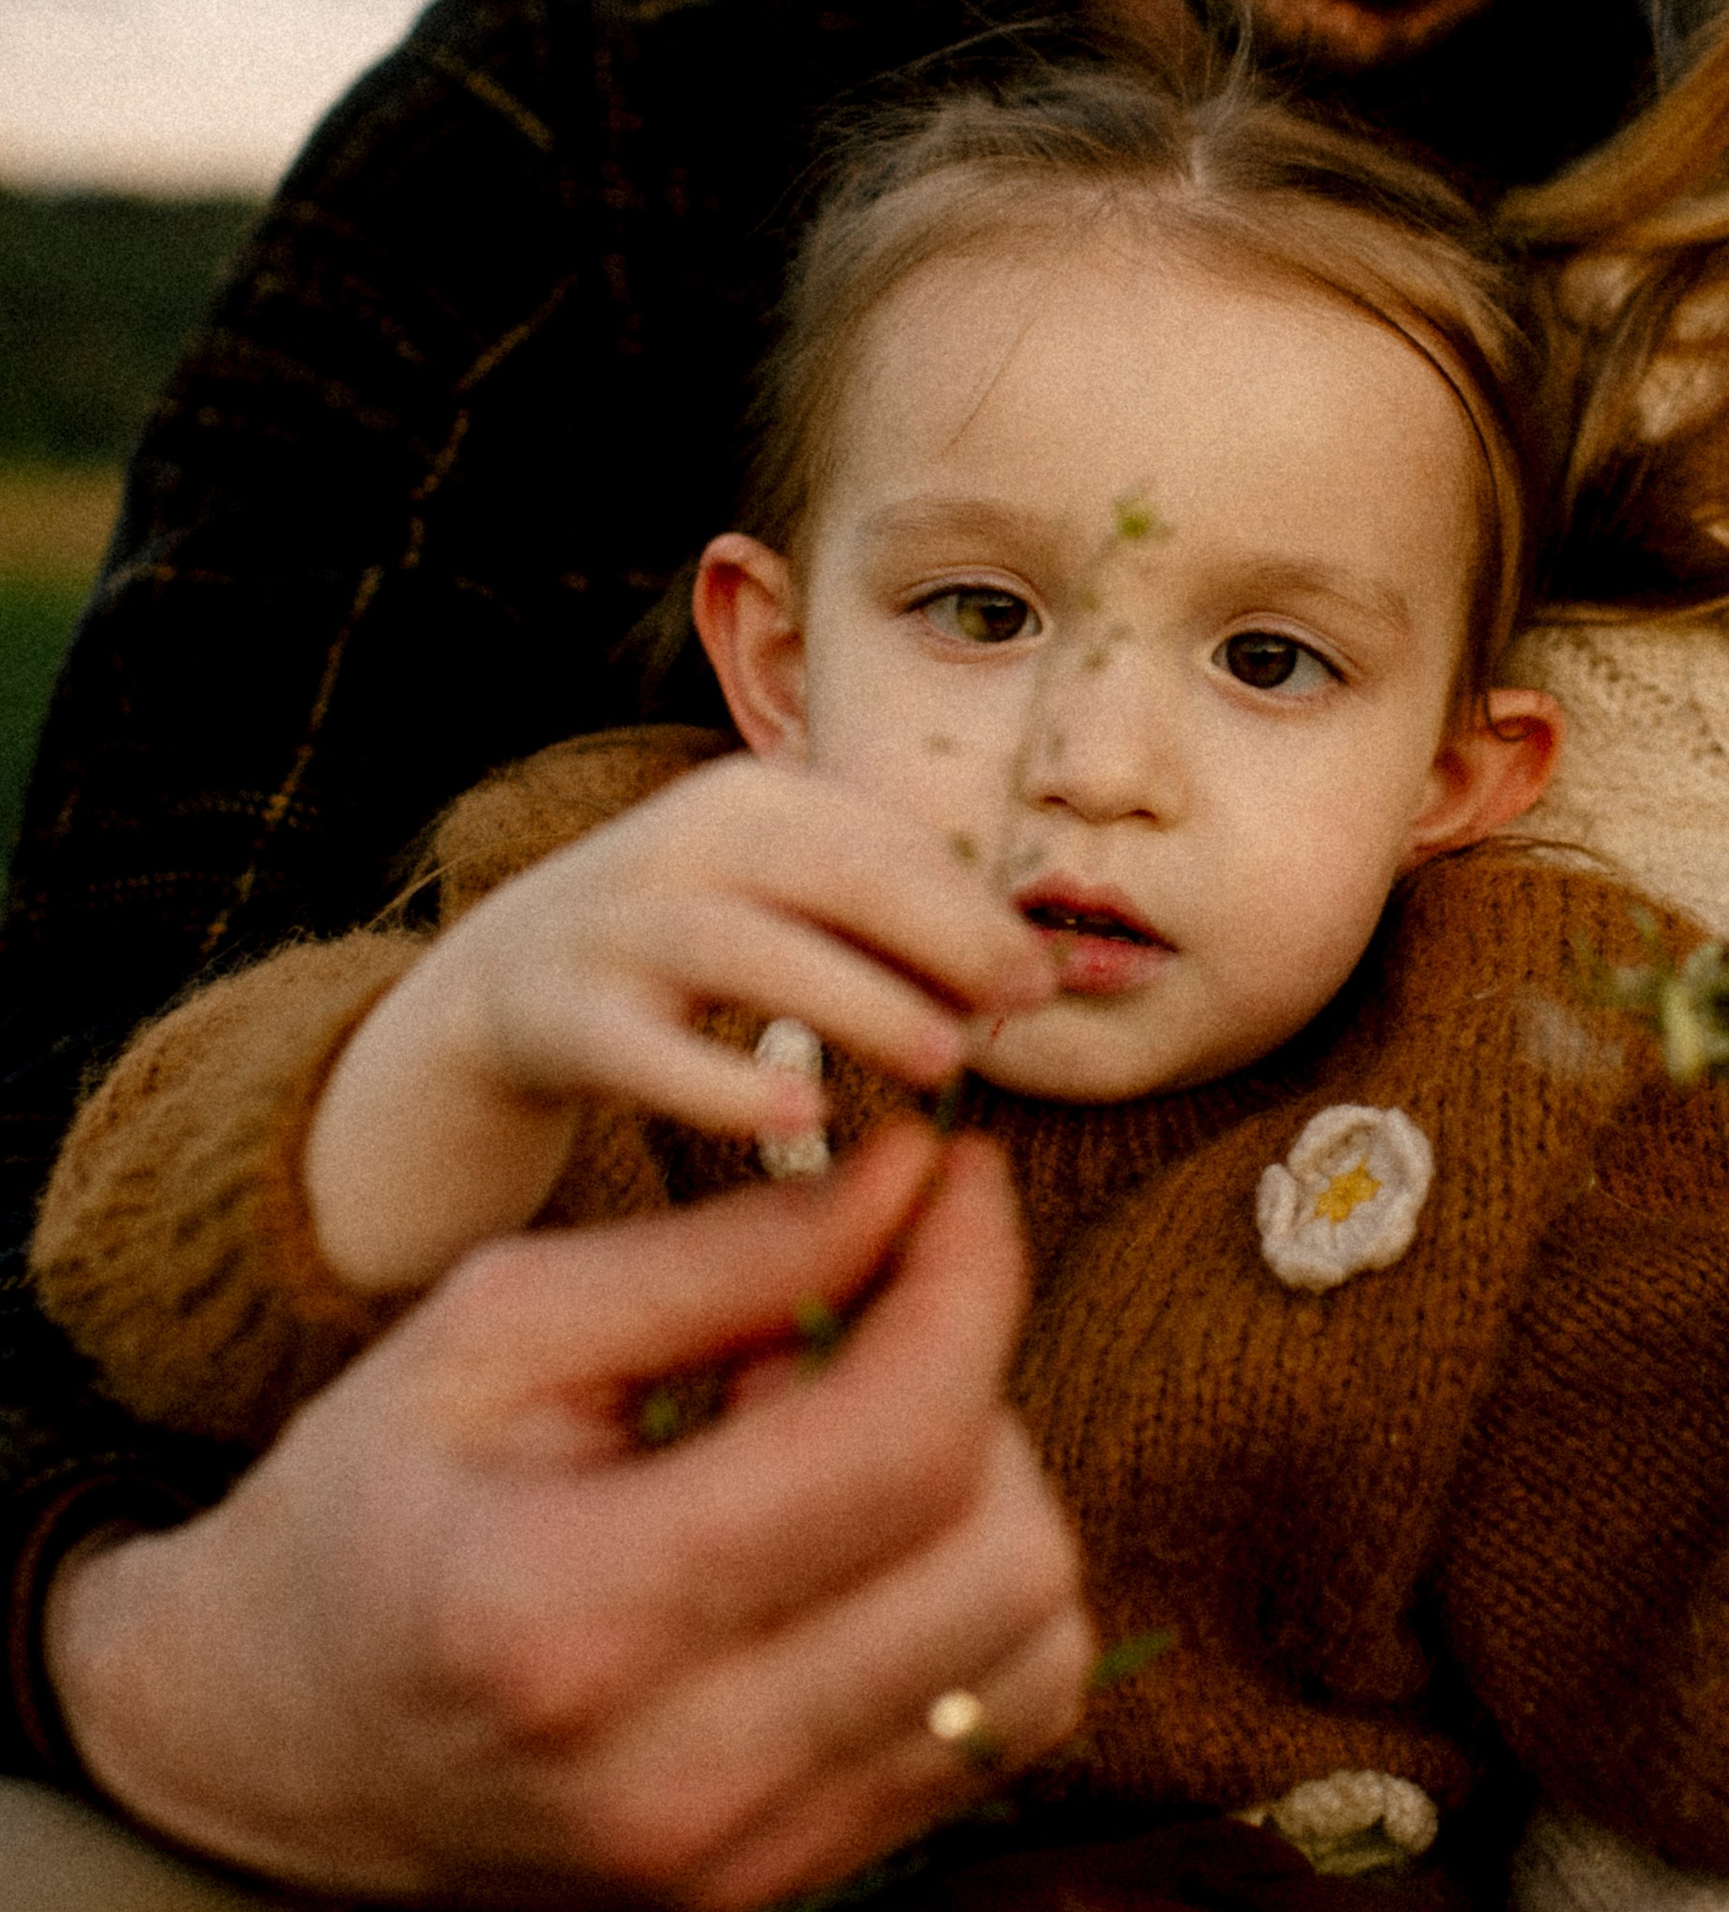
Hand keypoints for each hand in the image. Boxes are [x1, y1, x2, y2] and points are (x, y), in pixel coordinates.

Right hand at [46, 1120, 1093, 1911]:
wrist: (255, 1743)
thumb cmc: (364, 1502)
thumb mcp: (503, 1328)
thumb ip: (728, 1252)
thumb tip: (920, 1176)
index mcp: (579, 1610)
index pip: (901, 1443)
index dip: (970, 1282)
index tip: (958, 1179)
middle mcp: (686, 1768)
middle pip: (1002, 1547)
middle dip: (968, 1390)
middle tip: (838, 1336)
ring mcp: (750, 1852)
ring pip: (1034, 1642)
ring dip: (980, 1502)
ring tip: (824, 1452)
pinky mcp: (791, 1880)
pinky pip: (999, 1724)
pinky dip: (972, 1603)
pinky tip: (847, 1548)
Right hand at [309, 752, 1058, 1286]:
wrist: (502, 985)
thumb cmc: (691, 944)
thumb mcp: (785, 902)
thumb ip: (889, 923)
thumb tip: (1028, 973)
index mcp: (752, 799)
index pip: (883, 839)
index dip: (972, 903)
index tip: (1041, 973)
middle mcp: (681, 843)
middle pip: (829, 871)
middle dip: (938, 932)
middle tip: (1018, 1004)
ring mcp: (613, 925)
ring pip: (744, 949)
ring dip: (854, 1000)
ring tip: (944, 1058)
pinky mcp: (562, 1015)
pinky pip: (643, 1049)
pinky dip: (721, 1080)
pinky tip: (798, 1112)